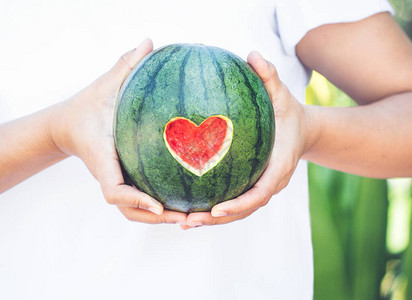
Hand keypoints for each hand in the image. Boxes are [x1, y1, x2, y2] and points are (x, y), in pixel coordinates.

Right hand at [50, 39, 186, 224]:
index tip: (159, 205)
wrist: (69, 125)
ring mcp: (115, 179)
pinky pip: (140, 198)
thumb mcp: (104, 86)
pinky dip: (158, 206)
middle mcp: (109, 174)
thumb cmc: (87, 107)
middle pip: (129, 208)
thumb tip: (148, 42)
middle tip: (187, 218)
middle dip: (157, 217)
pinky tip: (185, 201)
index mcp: (102, 157)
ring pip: (135, 210)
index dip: (135, 199)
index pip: (113, 188)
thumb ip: (124, 66)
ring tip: (192, 217)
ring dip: (161, 217)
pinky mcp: (122, 179)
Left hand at [182, 51, 310, 228]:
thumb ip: (270, 76)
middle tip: (189, 221)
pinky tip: (190, 209)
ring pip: (237, 211)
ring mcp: (262, 188)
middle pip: (244, 209)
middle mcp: (271, 183)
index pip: (261, 192)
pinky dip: (214, 210)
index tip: (216, 210)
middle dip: (218, 219)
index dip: (240, 204)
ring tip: (183, 222)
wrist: (303, 131)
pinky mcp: (253, 186)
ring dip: (212, 220)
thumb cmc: (290, 113)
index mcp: (280, 167)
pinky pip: (234, 201)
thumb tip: (252, 54)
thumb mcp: (283, 94)